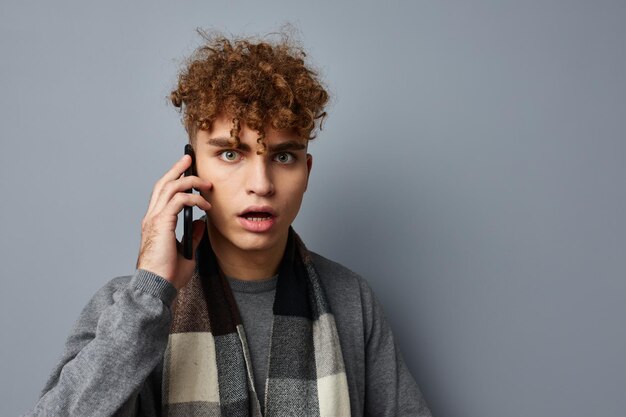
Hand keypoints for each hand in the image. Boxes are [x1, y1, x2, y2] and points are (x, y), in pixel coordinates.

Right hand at [136, 154, 211, 290]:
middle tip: (189, 158)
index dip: (174, 180)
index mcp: (155, 223)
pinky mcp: (161, 223)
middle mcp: (152, 217)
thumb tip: (200, 222)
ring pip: (170, 187)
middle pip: (163, 184)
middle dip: (177, 169)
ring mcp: (154, 219)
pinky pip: (178, 200)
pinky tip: (205, 204)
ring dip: (189, 180)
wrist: (157, 287)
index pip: (163, 194)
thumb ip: (192, 236)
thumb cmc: (168, 274)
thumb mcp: (186, 252)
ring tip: (206, 183)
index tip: (186, 171)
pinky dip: (193, 198)